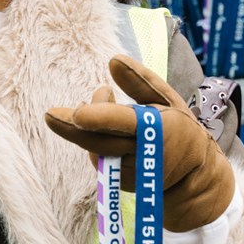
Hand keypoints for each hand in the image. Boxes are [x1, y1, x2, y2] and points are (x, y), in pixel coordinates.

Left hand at [43, 54, 235, 232]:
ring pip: (96, 148)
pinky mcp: (121, 183)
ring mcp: (131, 173)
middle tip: (50, 114)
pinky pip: (100, 158)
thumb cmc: (179, 129)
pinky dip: (96, 140)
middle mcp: (143, 154)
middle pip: (99, 141)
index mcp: (159, 129)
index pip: (125, 123)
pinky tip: (105, 129)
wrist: (193, 177)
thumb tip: (113, 59)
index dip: (101, 118)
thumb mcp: (167, 100)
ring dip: (87, 127)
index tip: (78, 113)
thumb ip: (139, 81)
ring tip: (100, 105)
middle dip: (71, 128)